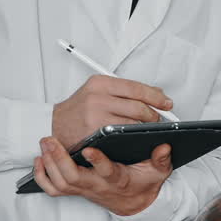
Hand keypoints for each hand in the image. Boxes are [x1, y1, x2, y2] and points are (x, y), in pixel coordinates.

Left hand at [31, 136, 172, 214]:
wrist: (133, 204)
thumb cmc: (143, 183)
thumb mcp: (158, 173)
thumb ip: (161, 160)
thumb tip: (164, 146)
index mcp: (118, 180)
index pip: (107, 172)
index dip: (97, 161)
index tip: (89, 148)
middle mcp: (97, 186)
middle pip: (72, 178)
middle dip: (59, 159)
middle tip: (50, 139)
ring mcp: (84, 189)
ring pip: (60, 183)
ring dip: (49, 164)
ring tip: (44, 143)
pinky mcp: (75, 190)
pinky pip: (53, 189)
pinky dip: (42, 176)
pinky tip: (39, 160)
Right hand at [51, 74, 172, 149]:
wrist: (53, 125)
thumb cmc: (78, 108)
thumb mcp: (98, 91)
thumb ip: (124, 90)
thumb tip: (155, 93)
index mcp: (100, 83)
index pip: (136, 88)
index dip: (155, 96)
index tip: (166, 103)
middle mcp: (97, 97)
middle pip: (138, 106)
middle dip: (153, 115)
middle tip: (159, 119)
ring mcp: (95, 116)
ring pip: (132, 123)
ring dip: (145, 127)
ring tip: (149, 128)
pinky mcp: (95, 134)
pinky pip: (122, 136)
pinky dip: (133, 137)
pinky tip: (137, 138)